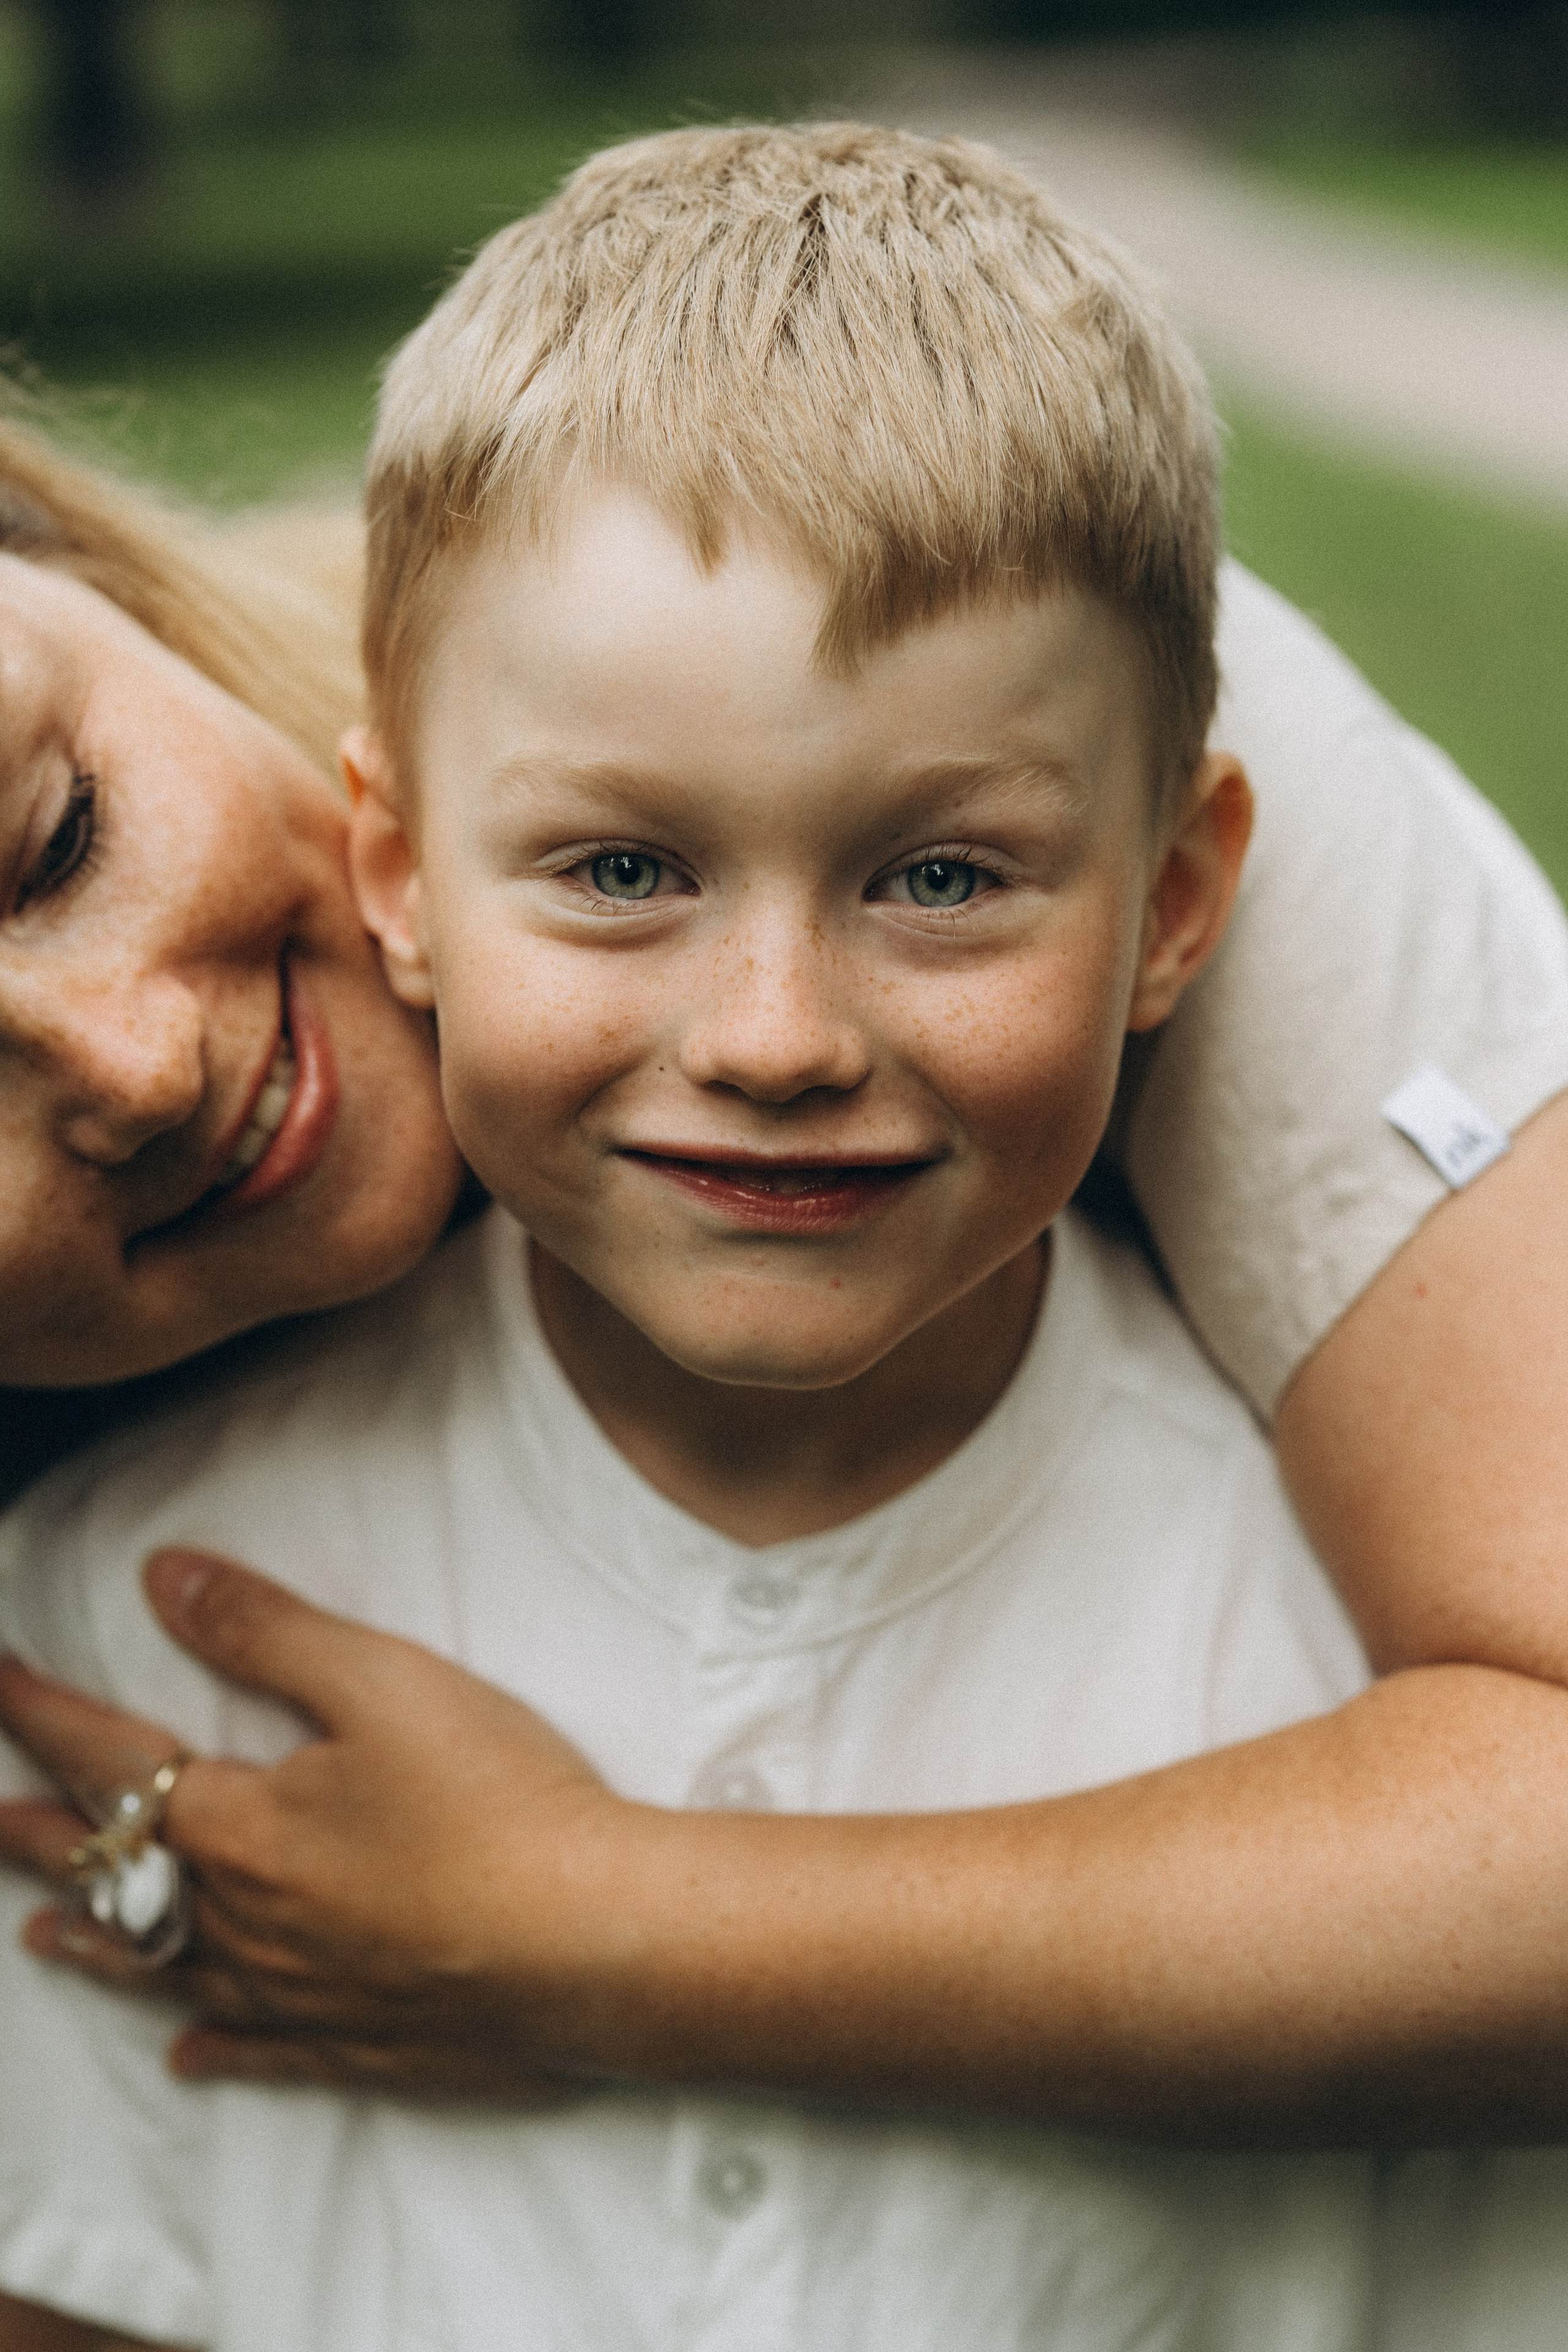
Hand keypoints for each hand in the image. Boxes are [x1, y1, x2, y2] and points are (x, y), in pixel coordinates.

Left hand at [0, 1548, 629, 2100]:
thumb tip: (163, 1579)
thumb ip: (266, 1630)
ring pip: (166, 1970)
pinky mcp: (362, 2043)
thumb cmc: (497, 1800)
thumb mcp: (381, 1681)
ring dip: (98, 1943)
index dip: (43, 1713)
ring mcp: (300, 1994)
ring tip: (40, 1934)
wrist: (598, 1940)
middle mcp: (247, 1922)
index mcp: (242, 1828)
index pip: (114, 1759)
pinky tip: (190, 2055)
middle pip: (116, 1875)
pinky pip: (260, 2053)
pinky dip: (213, 2048)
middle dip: (37, 1836)